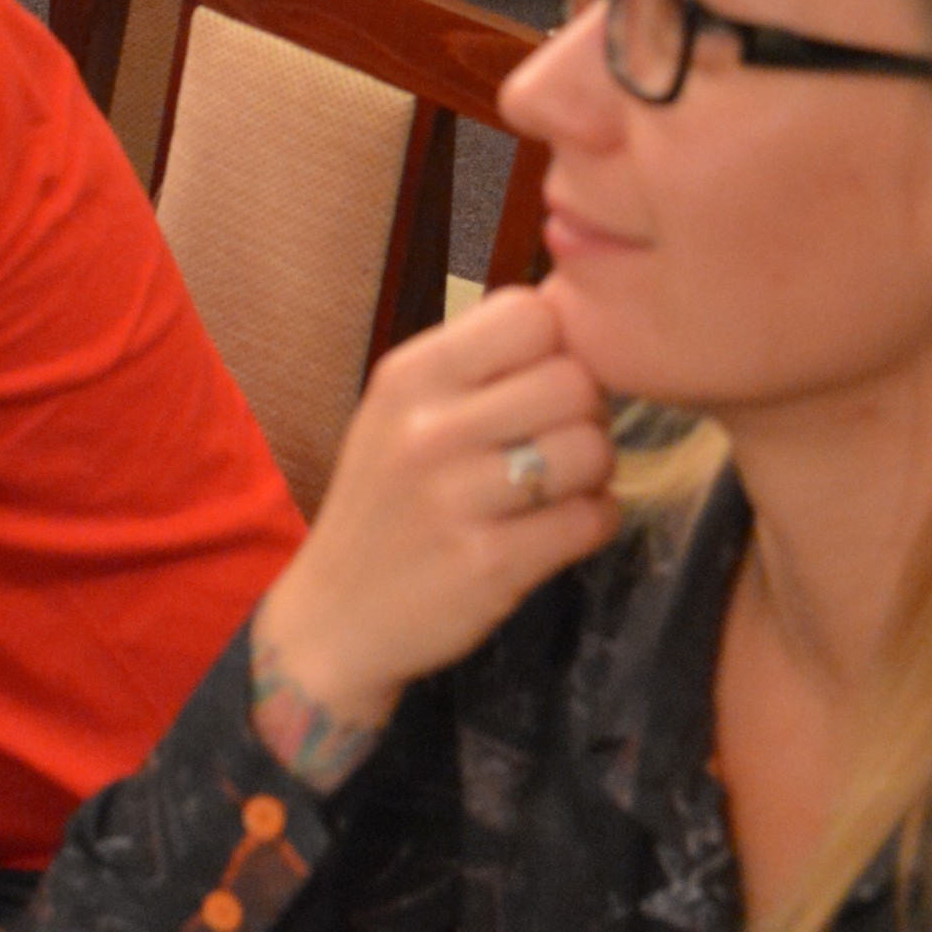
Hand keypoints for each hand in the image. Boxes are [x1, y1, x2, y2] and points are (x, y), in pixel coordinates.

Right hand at [252, 290, 615, 768]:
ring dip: (595, 472)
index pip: (530, 314)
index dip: (555, 347)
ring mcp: (457, 499)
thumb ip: (475, 368)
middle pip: (574, 380)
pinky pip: (592, 519)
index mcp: (409, 375)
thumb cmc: (385, 502)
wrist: (336, 617)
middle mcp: (428, 428)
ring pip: (592, 449)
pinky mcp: (489, 564)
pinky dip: (594, 522)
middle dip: (586, 412)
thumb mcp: (401, 412)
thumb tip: (576, 322)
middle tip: (560, 441)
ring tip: (559, 487)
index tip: (539, 384)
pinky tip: (559, 529)